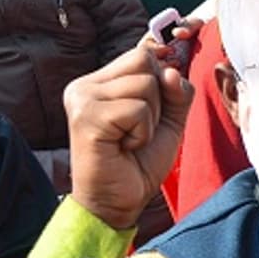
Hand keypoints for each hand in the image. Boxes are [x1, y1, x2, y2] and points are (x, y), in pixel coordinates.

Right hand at [64, 44, 194, 229]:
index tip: (150, 113)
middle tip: (137, 130)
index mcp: (99, 82)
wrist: (118, 202)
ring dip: (150, 119)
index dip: (161, 81)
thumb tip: (172, 70)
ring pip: (145, 84)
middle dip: (157, 99)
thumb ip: (176, 91)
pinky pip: (138, 109)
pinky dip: (142, 132)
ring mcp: (81, 99)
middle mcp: (84, 86)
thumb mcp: (169, 119)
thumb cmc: (139, 161)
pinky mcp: (86, 117)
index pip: (143, 55)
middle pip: (144, 62)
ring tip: (129, 139)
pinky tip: (124, 147)